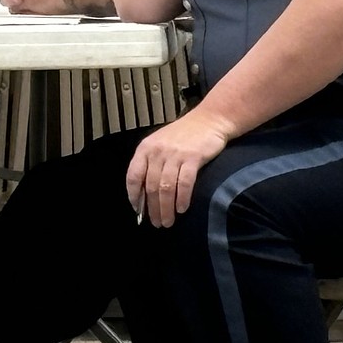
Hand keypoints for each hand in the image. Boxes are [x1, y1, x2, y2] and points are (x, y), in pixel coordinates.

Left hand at [125, 109, 231, 227]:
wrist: (209, 120)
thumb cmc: (184, 135)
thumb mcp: (160, 144)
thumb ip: (151, 164)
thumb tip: (144, 193)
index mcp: (146, 148)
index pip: (133, 176)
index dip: (134, 196)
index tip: (138, 211)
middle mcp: (157, 151)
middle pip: (151, 186)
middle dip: (152, 209)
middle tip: (157, 223)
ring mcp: (175, 154)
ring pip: (166, 188)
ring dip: (166, 209)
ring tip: (168, 221)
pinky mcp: (193, 158)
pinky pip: (184, 183)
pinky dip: (182, 198)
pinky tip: (182, 209)